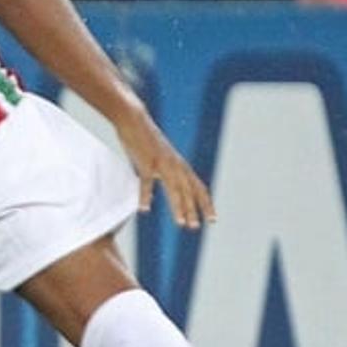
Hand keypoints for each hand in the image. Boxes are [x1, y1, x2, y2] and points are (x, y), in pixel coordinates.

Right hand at [115, 108, 213, 230]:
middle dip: (194, 210)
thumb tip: (161, 182)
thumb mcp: (159, 156)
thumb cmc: (145, 138)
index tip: (212, 219)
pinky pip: (147, 183)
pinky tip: (144, 209)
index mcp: (180, 165)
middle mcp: (176, 165)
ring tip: (181, 224)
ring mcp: (162, 163)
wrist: (134, 118)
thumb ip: (163, 170)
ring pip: (174, 189)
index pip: (199, 188)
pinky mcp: (146, 161)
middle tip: (196, 227)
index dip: (206, 204)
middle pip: (189, 191)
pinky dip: (146, 196)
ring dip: (178, 207)